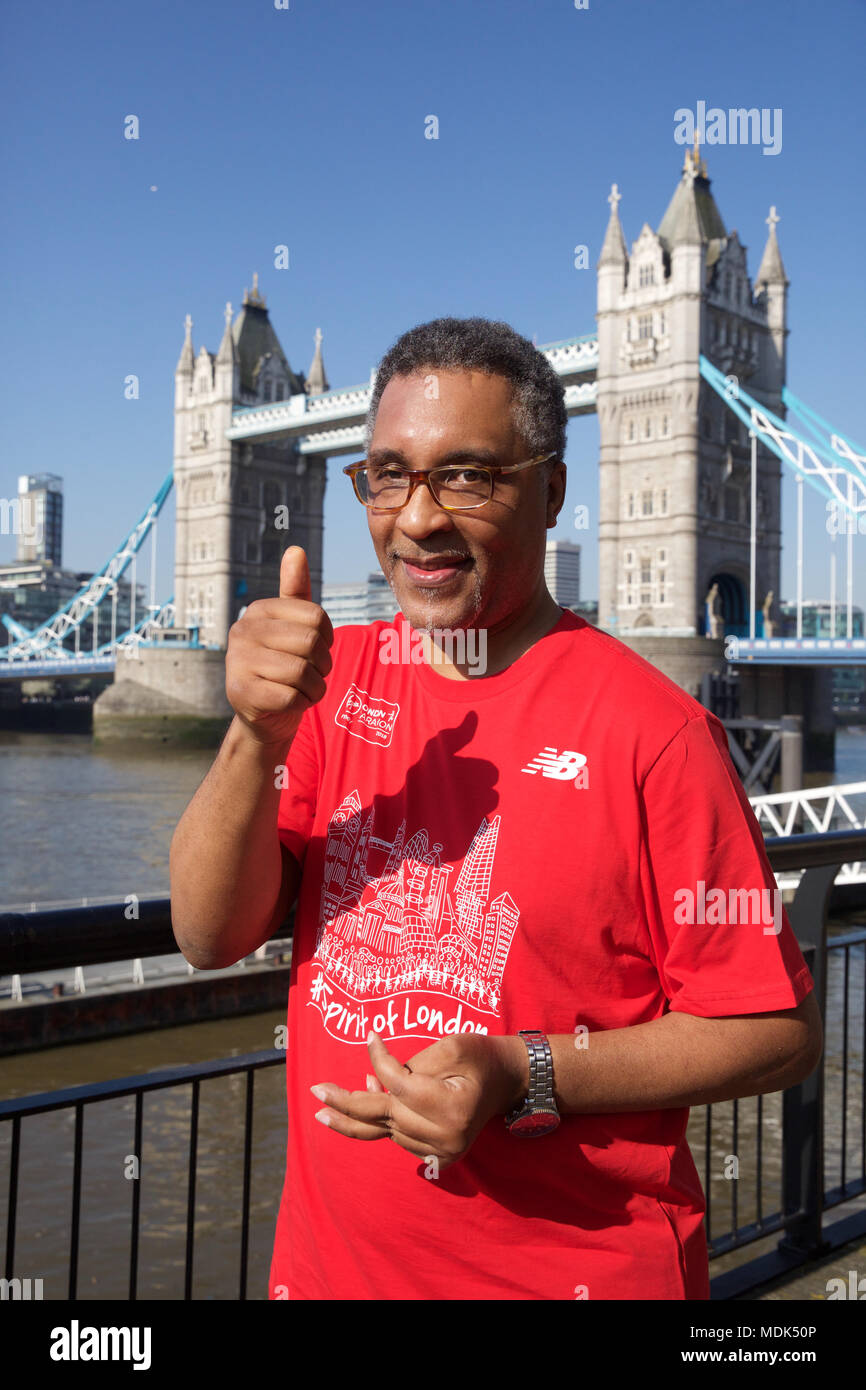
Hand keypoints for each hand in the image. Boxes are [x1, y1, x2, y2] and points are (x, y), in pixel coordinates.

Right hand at [225, 545, 333, 747]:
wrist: (264, 714)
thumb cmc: (284, 665)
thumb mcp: (292, 626)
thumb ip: (296, 591)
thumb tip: (296, 550)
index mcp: (258, 610)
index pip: (316, 616)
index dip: (327, 639)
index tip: (316, 650)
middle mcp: (242, 631)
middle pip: (310, 643)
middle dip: (322, 665)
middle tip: (312, 673)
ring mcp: (237, 661)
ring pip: (302, 672)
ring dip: (314, 687)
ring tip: (302, 688)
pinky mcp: (241, 692)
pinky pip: (292, 697)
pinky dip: (302, 703)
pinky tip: (292, 702)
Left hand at [310, 1032, 526, 1168]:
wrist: (509, 1081)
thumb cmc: (481, 1056)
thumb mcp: (450, 1046)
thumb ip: (411, 1064)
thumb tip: (375, 1081)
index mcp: (452, 1109)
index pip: (399, 1085)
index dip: (379, 1059)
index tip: (370, 1034)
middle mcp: (446, 1138)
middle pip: (383, 1117)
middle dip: (345, 1103)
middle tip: (315, 1093)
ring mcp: (442, 1152)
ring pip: (386, 1130)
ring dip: (363, 1109)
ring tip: (335, 1092)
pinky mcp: (439, 1156)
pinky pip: (398, 1137)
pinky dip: (381, 1120)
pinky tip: (372, 1096)